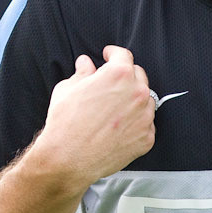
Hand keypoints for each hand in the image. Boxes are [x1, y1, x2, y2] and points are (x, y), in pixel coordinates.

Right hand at [32, 45, 155, 189]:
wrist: (68, 158)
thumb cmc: (65, 124)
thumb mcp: (67, 89)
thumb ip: (82, 73)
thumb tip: (86, 64)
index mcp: (118, 74)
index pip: (123, 55)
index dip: (113, 53)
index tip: (109, 55)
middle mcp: (137, 93)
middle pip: (138, 75)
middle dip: (125, 76)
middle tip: (110, 83)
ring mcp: (144, 116)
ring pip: (145, 100)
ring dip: (133, 99)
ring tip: (114, 109)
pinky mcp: (146, 137)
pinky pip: (145, 124)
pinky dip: (135, 122)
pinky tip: (118, 126)